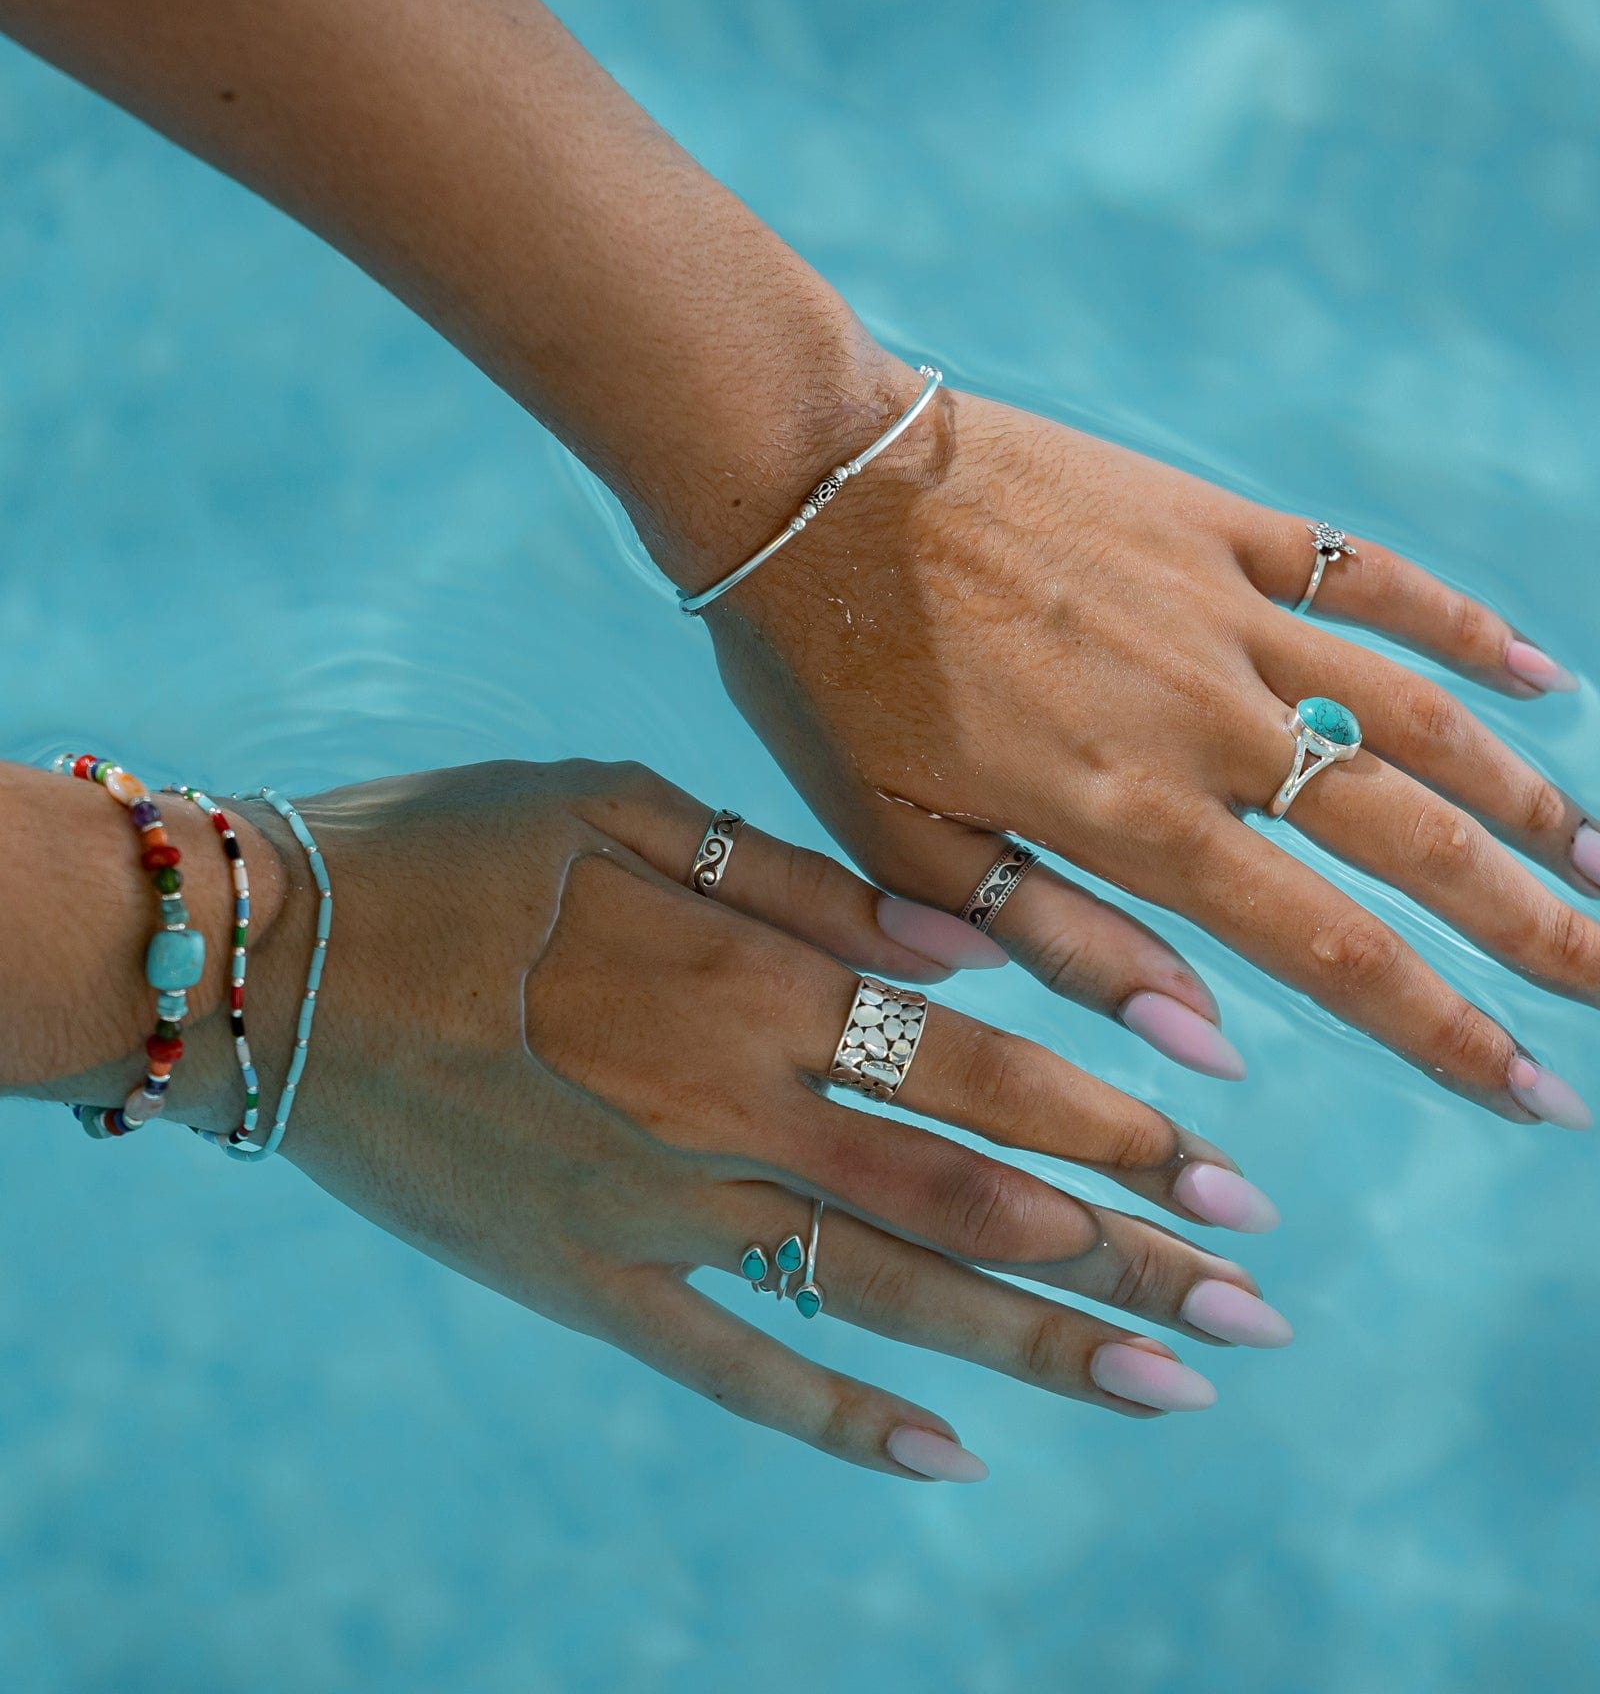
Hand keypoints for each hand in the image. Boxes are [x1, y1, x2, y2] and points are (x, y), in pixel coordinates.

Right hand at [207, 760, 1289, 1479]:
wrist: (263, 967)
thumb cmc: (449, 853)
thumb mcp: (617, 808)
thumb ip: (795, 881)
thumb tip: (962, 945)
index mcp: (743, 987)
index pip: (975, 1070)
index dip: (1115, 1113)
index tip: (1232, 1152)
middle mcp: (723, 1116)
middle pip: (963, 1200)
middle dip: (1126, 1246)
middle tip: (1258, 1296)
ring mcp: (655, 1218)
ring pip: (881, 1297)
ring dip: (1038, 1343)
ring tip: (1174, 1380)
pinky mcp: (585, 1283)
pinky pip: (733, 1366)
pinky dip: (843, 1414)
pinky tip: (950, 1452)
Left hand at [703, 370, 1595, 1126]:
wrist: (805, 481)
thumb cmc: (830, 675)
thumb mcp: (905, 846)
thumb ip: (1061, 943)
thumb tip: (1206, 1044)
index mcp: (1131, 815)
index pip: (1332, 952)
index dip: (1446, 1033)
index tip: (1539, 1096)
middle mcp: (1208, 718)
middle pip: (1415, 843)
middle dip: (1535, 930)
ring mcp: (1221, 609)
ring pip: (1413, 713)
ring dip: (1523, 793)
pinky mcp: (1209, 521)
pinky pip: (1363, 573)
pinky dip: (1457, 621)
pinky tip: (1540, 670)